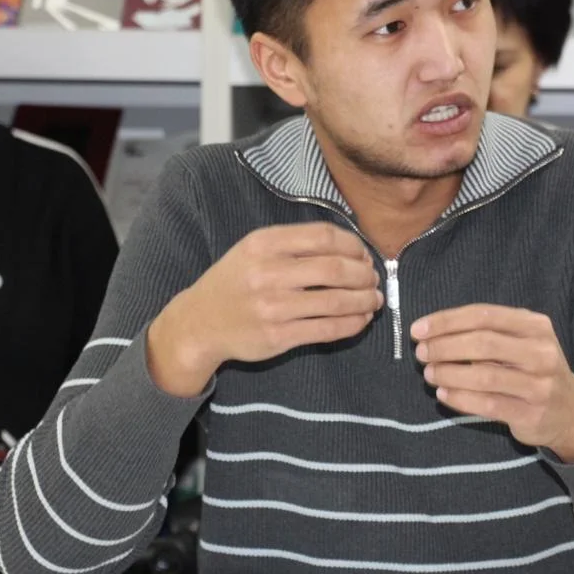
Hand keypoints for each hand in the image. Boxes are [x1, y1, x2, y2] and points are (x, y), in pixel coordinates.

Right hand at [148, 222, 382, 396]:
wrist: (200, 322)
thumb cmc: (234, 282)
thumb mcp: (254, 250)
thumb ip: (295, 244)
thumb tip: (351, 249)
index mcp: (264, 244)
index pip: (323, 236)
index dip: (353, 245)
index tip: (363, 255)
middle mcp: (268, 273)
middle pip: (335, 268)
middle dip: (364, 274)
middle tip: (373, 280)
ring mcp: (272, 307)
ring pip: (336, 301)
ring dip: (364, 301)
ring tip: (373, 301)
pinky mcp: (278, 337)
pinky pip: (327, 329)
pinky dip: (352, 324)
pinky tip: (360, 320)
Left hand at [412, 305, 573, 462]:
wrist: (570, 411)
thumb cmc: (532, 369)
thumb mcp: (520, 342)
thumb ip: (486, 333)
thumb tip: (432, 332)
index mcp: (535, 326)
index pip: (484, 315)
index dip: (447, 321)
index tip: (418, 330)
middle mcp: (541, 352)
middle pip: (483, 343)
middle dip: (444, 347)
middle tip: (421, 353)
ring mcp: (539, 385)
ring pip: (484, 376)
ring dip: (449, 373)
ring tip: (429, 374)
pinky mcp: (531, 413)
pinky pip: (488, 405)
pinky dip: (460, 399)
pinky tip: (443, 394)